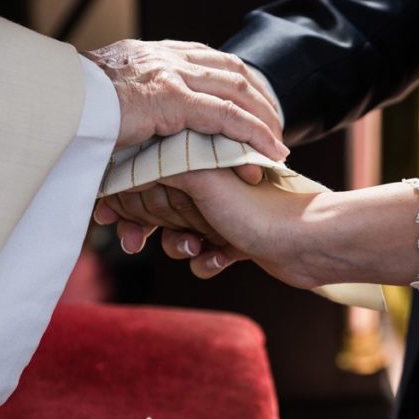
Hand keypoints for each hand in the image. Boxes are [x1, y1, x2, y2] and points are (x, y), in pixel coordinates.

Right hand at [84, 39, 287, 156]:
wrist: (45, 103)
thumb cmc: (66, 110)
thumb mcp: (103, 101)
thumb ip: (127, 104)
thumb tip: (133, 125)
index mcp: (150, 54)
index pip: (208, 60)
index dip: (238, 82)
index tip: (253, 104)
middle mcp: (164, 57)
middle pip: (231, 71)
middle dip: (260, 100)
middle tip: (275, 128)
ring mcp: (169, 75)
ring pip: (237, 91)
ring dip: (264, 119)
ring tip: (278, 145)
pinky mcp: (171, 99)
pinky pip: (226, 116)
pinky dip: (253, 134)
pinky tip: (270, 151)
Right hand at [95, 168, 324, 286]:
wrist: (310, 244)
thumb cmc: (259, 208)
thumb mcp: (202, 179)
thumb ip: (164, 166)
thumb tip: (127, 166)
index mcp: (202, 157)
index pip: (149, 172)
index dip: (126, 195)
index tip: (108, 215)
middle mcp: (213, 181)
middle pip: (160, 206)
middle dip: (148, 228)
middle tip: (134, 242)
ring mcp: (226, 212)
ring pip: (181, 235)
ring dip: (181, 246)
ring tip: (197, 248)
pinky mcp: (239, 240)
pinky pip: (207, 255)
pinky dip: (209, 261)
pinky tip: (223, 260)